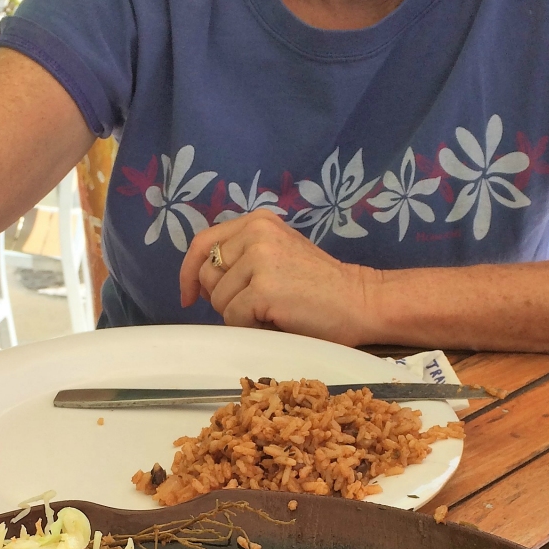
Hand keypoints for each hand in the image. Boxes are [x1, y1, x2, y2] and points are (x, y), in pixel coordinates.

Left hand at [180, 212, 375, 343]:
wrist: (359, 301)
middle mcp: (256, 233)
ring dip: (239, 315)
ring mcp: (259, 259)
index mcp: (257, 221)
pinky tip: (276, 320)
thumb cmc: (319, 287)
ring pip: (218, 300)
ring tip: (272, 311)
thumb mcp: (278, 255)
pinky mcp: (263, 288)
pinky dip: (250, 327)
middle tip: (256, 306)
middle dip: (223, 298)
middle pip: (207, 275)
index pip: (203, 243)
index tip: (189, 296)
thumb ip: (241, 258)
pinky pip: (233, 318)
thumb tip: (198, 284)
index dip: (189, 272)